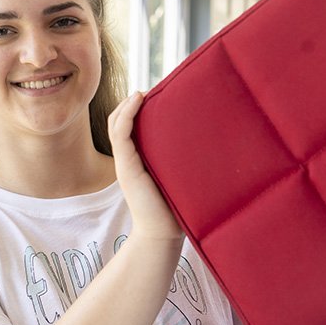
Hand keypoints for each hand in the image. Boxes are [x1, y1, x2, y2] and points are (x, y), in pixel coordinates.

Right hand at [108, 91, 182, 243]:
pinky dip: (126, 114)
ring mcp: (124, 162)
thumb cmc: (174, 207)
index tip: (153, 95)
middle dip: (128, 103)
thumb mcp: (176, 176)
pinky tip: (138, 100)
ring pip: (115, 124)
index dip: (134, 109)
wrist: (163, 232)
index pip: (126, 127)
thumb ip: (180, 160)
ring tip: (141, 93)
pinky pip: (120, 134)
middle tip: (148, 92)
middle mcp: (127, 158)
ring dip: (126, 105)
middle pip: (117, 122)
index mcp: (137, 159)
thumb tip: (210, 141)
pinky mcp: (126, 167)